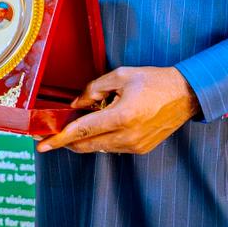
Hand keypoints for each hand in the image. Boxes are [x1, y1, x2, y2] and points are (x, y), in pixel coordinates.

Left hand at [36, 66, 198, 154]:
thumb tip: (75, 105)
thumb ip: (93, 90)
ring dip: (85, 138)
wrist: (185, 95)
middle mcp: (128, 136)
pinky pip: (112, 147)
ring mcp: (135, 146)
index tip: (42, 145)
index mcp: (122, 116)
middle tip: (50, 134)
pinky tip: (100, 124)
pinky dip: (101, 138)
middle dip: (66, 141)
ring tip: (79, 122)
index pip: (82, 131)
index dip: (59, 138)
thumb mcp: (120, 76)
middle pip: (86, 145)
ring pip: (98, 147)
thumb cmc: (153, 81)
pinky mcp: (140, 149)